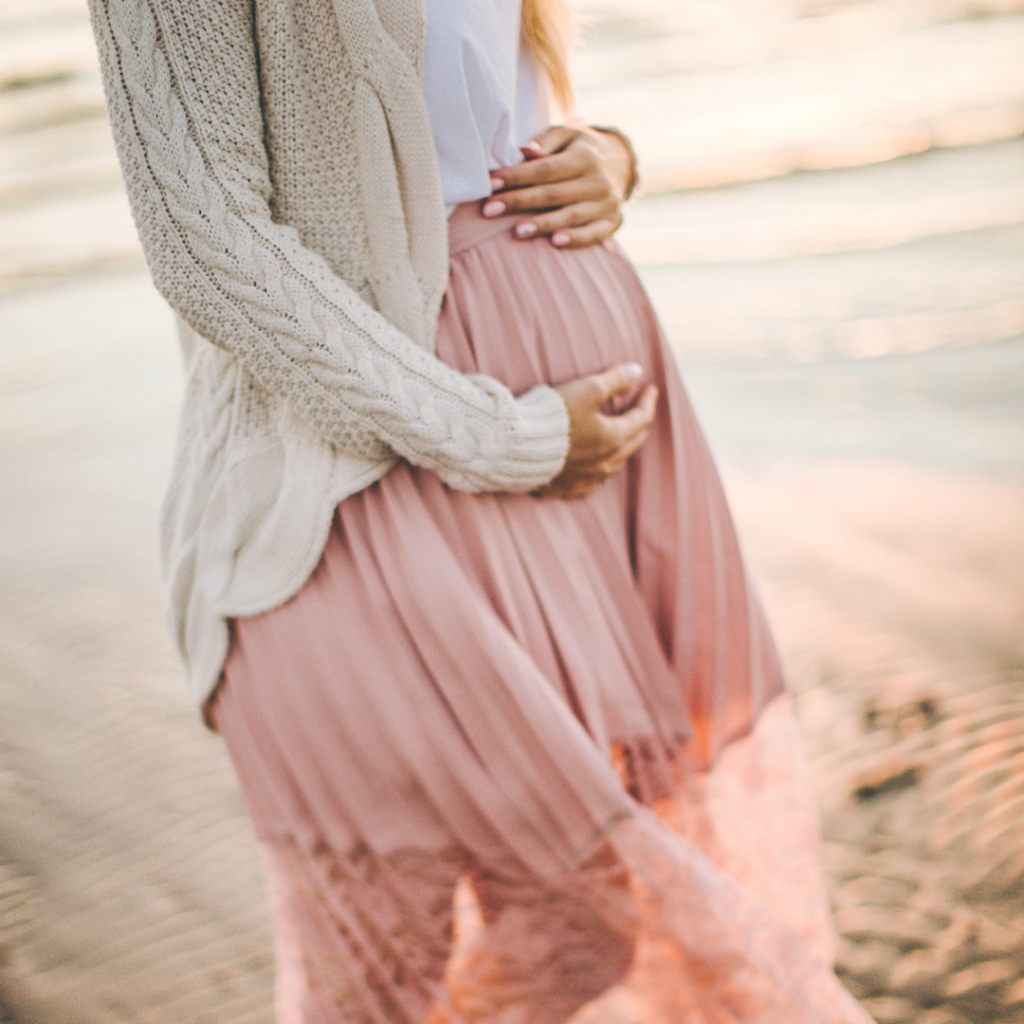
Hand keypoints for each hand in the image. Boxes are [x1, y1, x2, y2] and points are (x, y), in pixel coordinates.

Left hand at [483, 125, 635, 248]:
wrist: (622, 165)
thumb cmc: (580, 149)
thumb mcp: (567, 135)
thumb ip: (545, 141)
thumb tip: (525, 151)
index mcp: (585, 157)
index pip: (545, 169)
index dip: (516, 177)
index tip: (491, 185)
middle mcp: (598, 181)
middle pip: (552, 194)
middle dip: (518, 202)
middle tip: (489, 210)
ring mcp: (607, 204)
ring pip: (570, 216)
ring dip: (542, 224)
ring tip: (516, 232)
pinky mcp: (612, 223)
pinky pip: (593, 234)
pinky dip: (575, 239)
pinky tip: (554, 242)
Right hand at [537, 363, 657, 499]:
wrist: (516, 446)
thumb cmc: (553, 416)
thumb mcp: (587, 389)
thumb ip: (614, 380)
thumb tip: (636, 371)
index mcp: (613, 438)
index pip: (641, 418)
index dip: (647, 401)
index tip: (650, 388)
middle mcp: (605, 463)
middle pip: (633, 442)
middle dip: (640, 422)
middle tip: (641, 408)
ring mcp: (587, 478)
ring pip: (615, 463)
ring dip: (623, 446)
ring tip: (622, 434)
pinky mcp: (568, 488)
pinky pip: (593, 482)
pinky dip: (601, 470)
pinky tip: (597, 467)